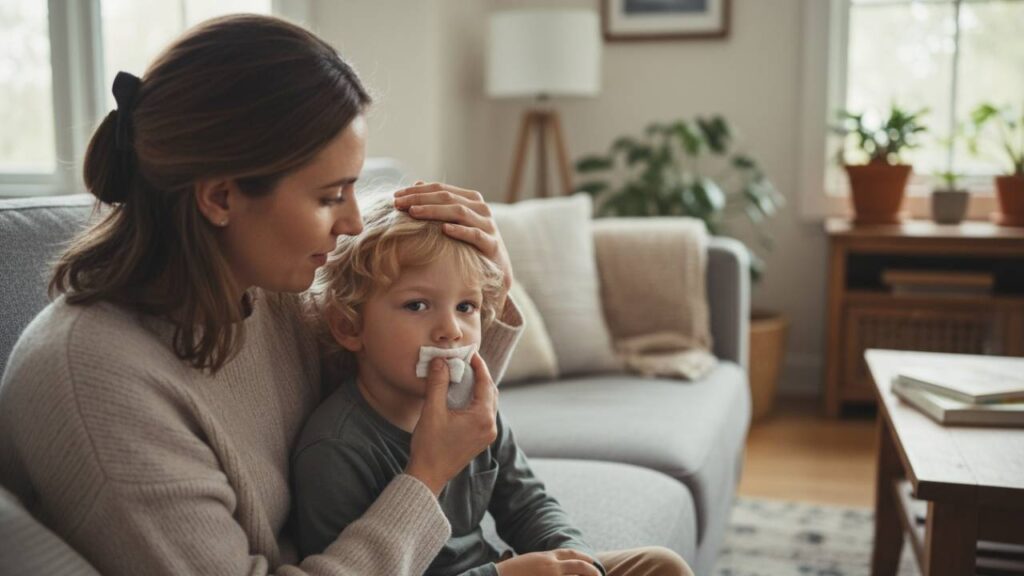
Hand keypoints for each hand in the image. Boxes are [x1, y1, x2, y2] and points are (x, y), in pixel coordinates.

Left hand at [394, 181, 513, 299]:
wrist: (496, 269)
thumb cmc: (470, 244)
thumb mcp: (454, 221)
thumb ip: (438, 203)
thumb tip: (416, 183)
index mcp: (471, 199)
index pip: (440, 188)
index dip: (417, 191)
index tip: (395, 196)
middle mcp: (481, 209)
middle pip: (447, 197)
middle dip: (420, 199)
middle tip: (398, 204)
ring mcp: (488, 225)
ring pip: (459, 212)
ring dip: (434, 211)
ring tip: (413, 213)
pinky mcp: (492, 244)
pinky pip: (475, 235)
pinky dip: (460, 231)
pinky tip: (444, 230)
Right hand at [405, 354, 497, 495]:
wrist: (428, 475)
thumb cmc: (430, 446)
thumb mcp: (432, 410)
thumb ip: (438, 383)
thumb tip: (440, 360)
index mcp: (482, 417)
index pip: (485, 383)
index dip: (479, 365)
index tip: (470, 352)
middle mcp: (490, 426)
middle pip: (491, 392)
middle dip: (480, 375)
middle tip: (466, 362)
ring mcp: (487, 434)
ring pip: (488, 403)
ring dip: (478, 388)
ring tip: (463, 376)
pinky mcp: (481, 440)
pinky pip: (484, 414)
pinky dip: (476, 401)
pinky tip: (462, 396)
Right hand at [496, 550, 600, 575]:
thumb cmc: (511, 572)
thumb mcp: (529, 561)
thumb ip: (543, 561)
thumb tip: (552, 562)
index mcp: (546, 557)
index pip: (571, 554)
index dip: (584, 557)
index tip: (592, 561)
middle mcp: (551, 566)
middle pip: (578, 565)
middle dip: (591, 570)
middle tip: (599, 575)